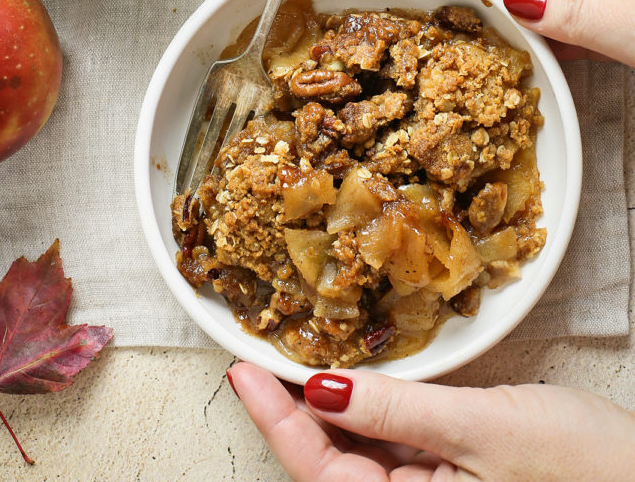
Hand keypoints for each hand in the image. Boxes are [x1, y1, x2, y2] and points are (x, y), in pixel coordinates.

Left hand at [227, 363, 634, 480]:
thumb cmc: (585, 470)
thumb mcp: (482, 428)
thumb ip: (396, 411)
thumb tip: (320, 388)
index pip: (320, 472)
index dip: (274, 419)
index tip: (241, 371)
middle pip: (332, 468)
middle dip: (292, 413)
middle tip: (256, 357)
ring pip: (359, 457)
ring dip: (327, 411)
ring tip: (292, 360)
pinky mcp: (454, 475)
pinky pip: (394, 447)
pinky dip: (369, 412)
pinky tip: (351, 382)